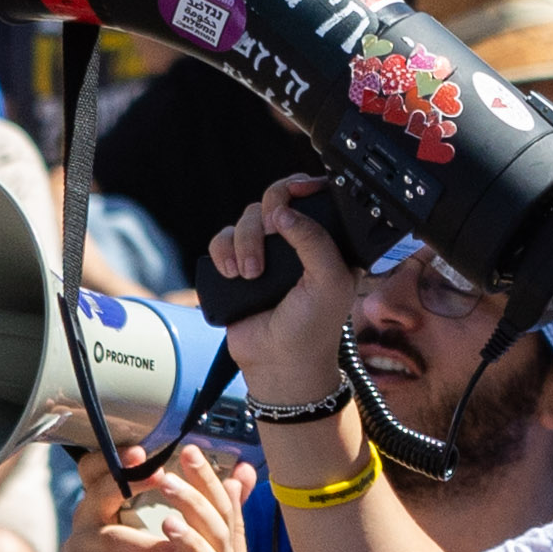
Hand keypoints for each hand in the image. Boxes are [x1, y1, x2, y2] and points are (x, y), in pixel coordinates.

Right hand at [202, 175, 361, 416]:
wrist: (278, 364)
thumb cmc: (312, 329)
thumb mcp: (330, 282)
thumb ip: (316, 241)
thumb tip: (284, 212)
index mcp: (327, 242)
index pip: (314, 198)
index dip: (302, 188)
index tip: (295, 193)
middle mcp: (296, 243)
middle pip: (275, 200)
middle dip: (268, 214)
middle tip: (271, 232)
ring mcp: (266, 253)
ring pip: (247, 218)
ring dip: (245, 241)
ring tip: (250, 273)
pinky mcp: (237, 265)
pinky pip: (222, 238)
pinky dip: (222, 250)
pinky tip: (231, 272)